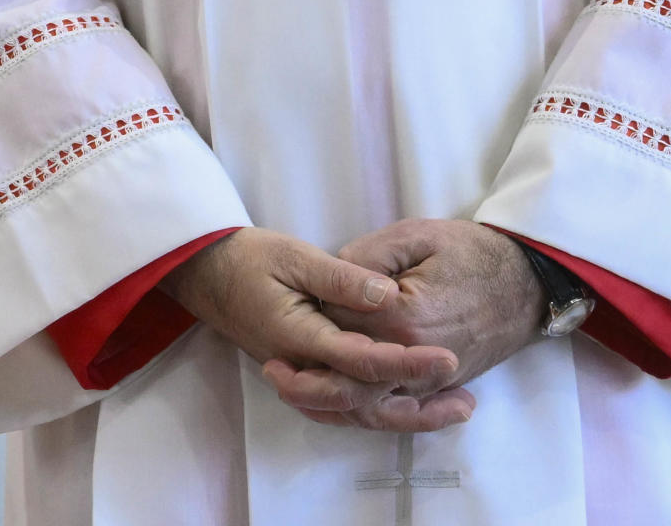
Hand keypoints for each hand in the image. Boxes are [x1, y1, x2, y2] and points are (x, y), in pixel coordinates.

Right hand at [163, 228, 465, 428]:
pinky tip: (412, 409)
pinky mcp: (304, 378)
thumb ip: (341, 278)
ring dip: (407, 417)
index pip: (359, 360)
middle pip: (363, 401)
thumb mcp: (293, 254)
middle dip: (417, 398)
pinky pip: (345, 411)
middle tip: (464, 395)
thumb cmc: (248, 258)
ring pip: (357, 415)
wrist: (206, 273)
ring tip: (455, 410)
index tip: (447, 359)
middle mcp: (299, 367)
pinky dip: (382, 415)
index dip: (406, 363)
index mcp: (297, 335)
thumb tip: (388, 295)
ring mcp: (300, 377)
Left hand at [264, 220, 543, 430]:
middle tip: (272, 370)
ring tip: (293, 393)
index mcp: (405, 317)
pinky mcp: (440, 388)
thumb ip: (366, 258)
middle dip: (308, 379)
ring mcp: (431, 379)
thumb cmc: (471, 252)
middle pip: (349, 379)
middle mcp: (416, 358)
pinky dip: (367, 415)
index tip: (290, 308)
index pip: (341, 325)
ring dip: (330, 405)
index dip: (314, 315)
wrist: (527, 281)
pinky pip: (400, 412)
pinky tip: (337, 409)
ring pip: (371, 406)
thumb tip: (331, 277)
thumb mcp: (415, 236)